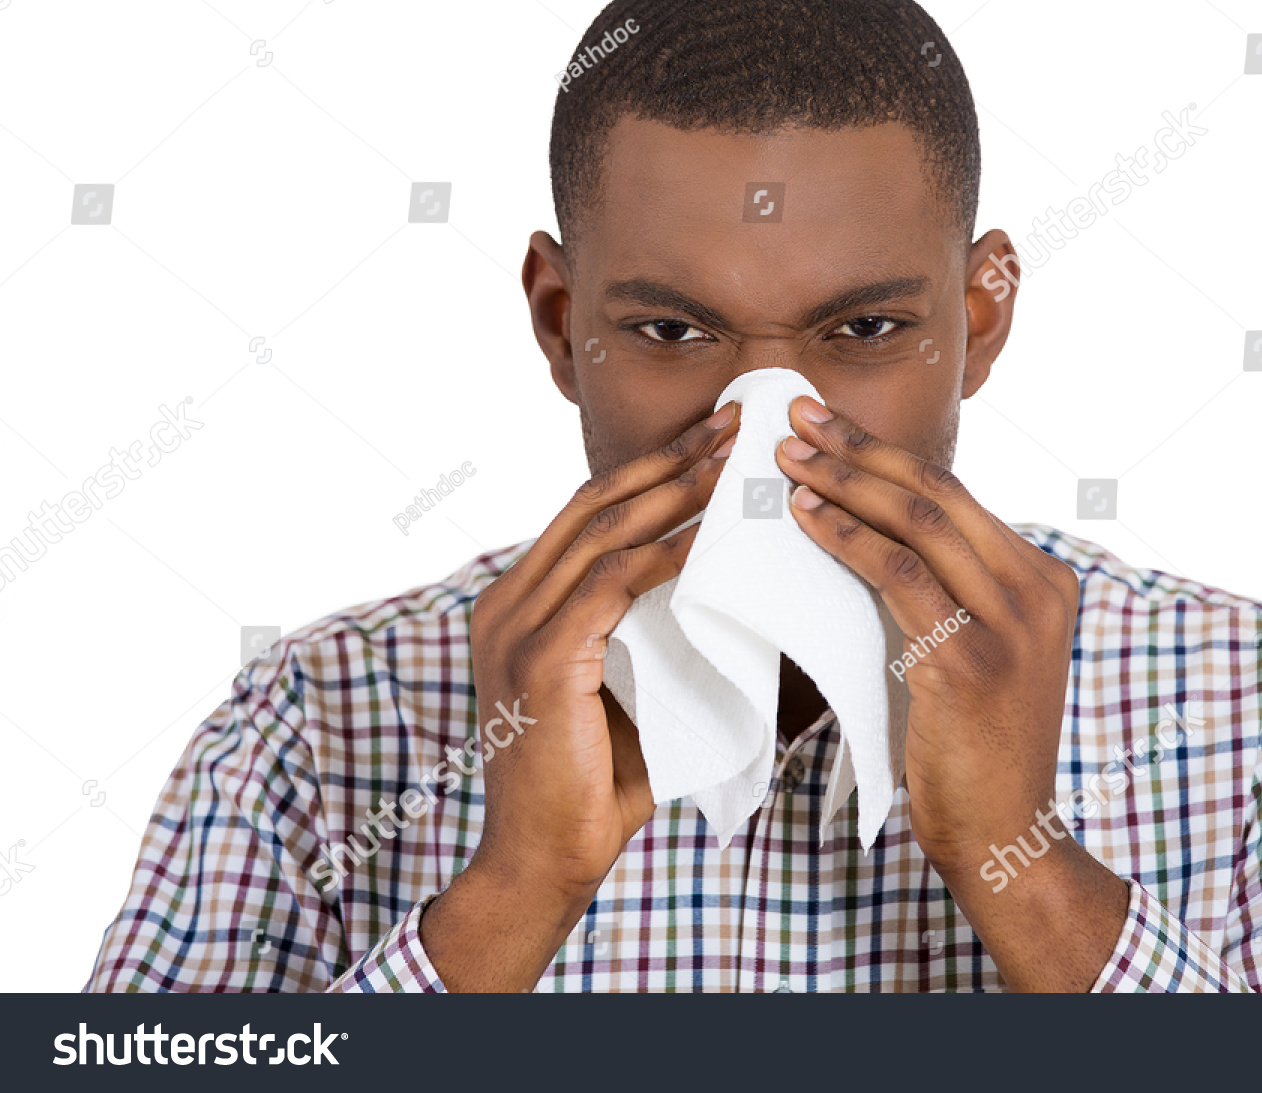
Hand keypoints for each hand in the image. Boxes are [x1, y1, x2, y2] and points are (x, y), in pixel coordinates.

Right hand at [422, 401, 738, 989]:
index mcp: (520, 603)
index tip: (712, 443)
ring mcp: (516, 628)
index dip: (649, 473)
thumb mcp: (621, 688)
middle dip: (668, 460)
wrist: (542, 861)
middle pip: (594, 505)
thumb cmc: (591, 782)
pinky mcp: (540, 660)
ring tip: (732, 462)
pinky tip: (708, 538)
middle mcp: (507, 602)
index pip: (588, 515)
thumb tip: (721, 594)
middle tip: (732, 424)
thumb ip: (650, 635)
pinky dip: (662, 555)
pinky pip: (609, 586)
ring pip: (602, 533)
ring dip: (673, 492)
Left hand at [775, 395, 1127, 989]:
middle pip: (937, 493)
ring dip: (845, 482)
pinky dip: (847, 539)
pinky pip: (897, 578)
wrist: (1004, 832)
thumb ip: (949, 591)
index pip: (955, 495)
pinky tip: (807, 518)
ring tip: (787, 458)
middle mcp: (1036, 590)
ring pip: (918, 523)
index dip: (886, 454)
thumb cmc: (973, 744)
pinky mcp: (969, 660)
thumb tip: (877, 530)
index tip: (829, 426)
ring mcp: (1010, 623)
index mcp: (1043, 579)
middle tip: (797, 415)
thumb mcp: (977, 649)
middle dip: (860, 448)